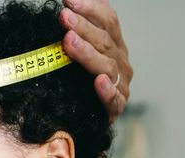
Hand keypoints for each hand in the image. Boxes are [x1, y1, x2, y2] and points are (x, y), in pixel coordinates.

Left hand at [60, 0, 131, 120]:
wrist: (89, 119)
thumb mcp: (85, 53)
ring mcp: (121, 85)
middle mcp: (121, 63)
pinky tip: (98, 81)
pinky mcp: (116, 109)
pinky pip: (113, 100)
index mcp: (115, 46)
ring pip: (106, 66)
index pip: (108, 21)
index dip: (90, 9)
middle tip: (64, 17)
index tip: (68, 1)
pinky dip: (106, 90)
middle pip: (105, 41)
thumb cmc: (84, 83)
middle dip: (83, 27)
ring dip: (87, 53)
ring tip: (69, 42)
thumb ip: (87, 28)